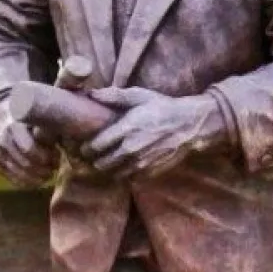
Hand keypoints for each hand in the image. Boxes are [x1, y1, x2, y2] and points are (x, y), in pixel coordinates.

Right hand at [0, 117, 60, 187]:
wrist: (9, 123)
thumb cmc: (32, 124)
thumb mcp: (40, 123)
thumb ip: (49, 133)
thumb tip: (66, 146)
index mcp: (13, 127)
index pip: (28, 149)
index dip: (45, 157)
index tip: (57, 159)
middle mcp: (1, 140)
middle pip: (24, 163)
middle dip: (42, 170)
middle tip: (54, 170)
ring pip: (18, 174)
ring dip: (36, 179)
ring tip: (48, 177)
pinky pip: (12, 180)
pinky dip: (27, 183)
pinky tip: (38, 181)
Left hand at [80, 88, 225, 180]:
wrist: (189, 123)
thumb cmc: (161, 107)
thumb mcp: (138, 95)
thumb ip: (113, 96)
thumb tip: (90, 93)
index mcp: (127, 128)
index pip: (97, 145)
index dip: (86, 148)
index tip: (83, 147)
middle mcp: (132, 147)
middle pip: (103, 163)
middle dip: (94, 161)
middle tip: (91, 157)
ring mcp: (142, 161)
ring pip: (115, 174)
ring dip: (107, 170)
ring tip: (105, 163)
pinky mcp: (151, 170)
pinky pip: (130, 178)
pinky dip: (123, 175)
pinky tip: (122, 167)